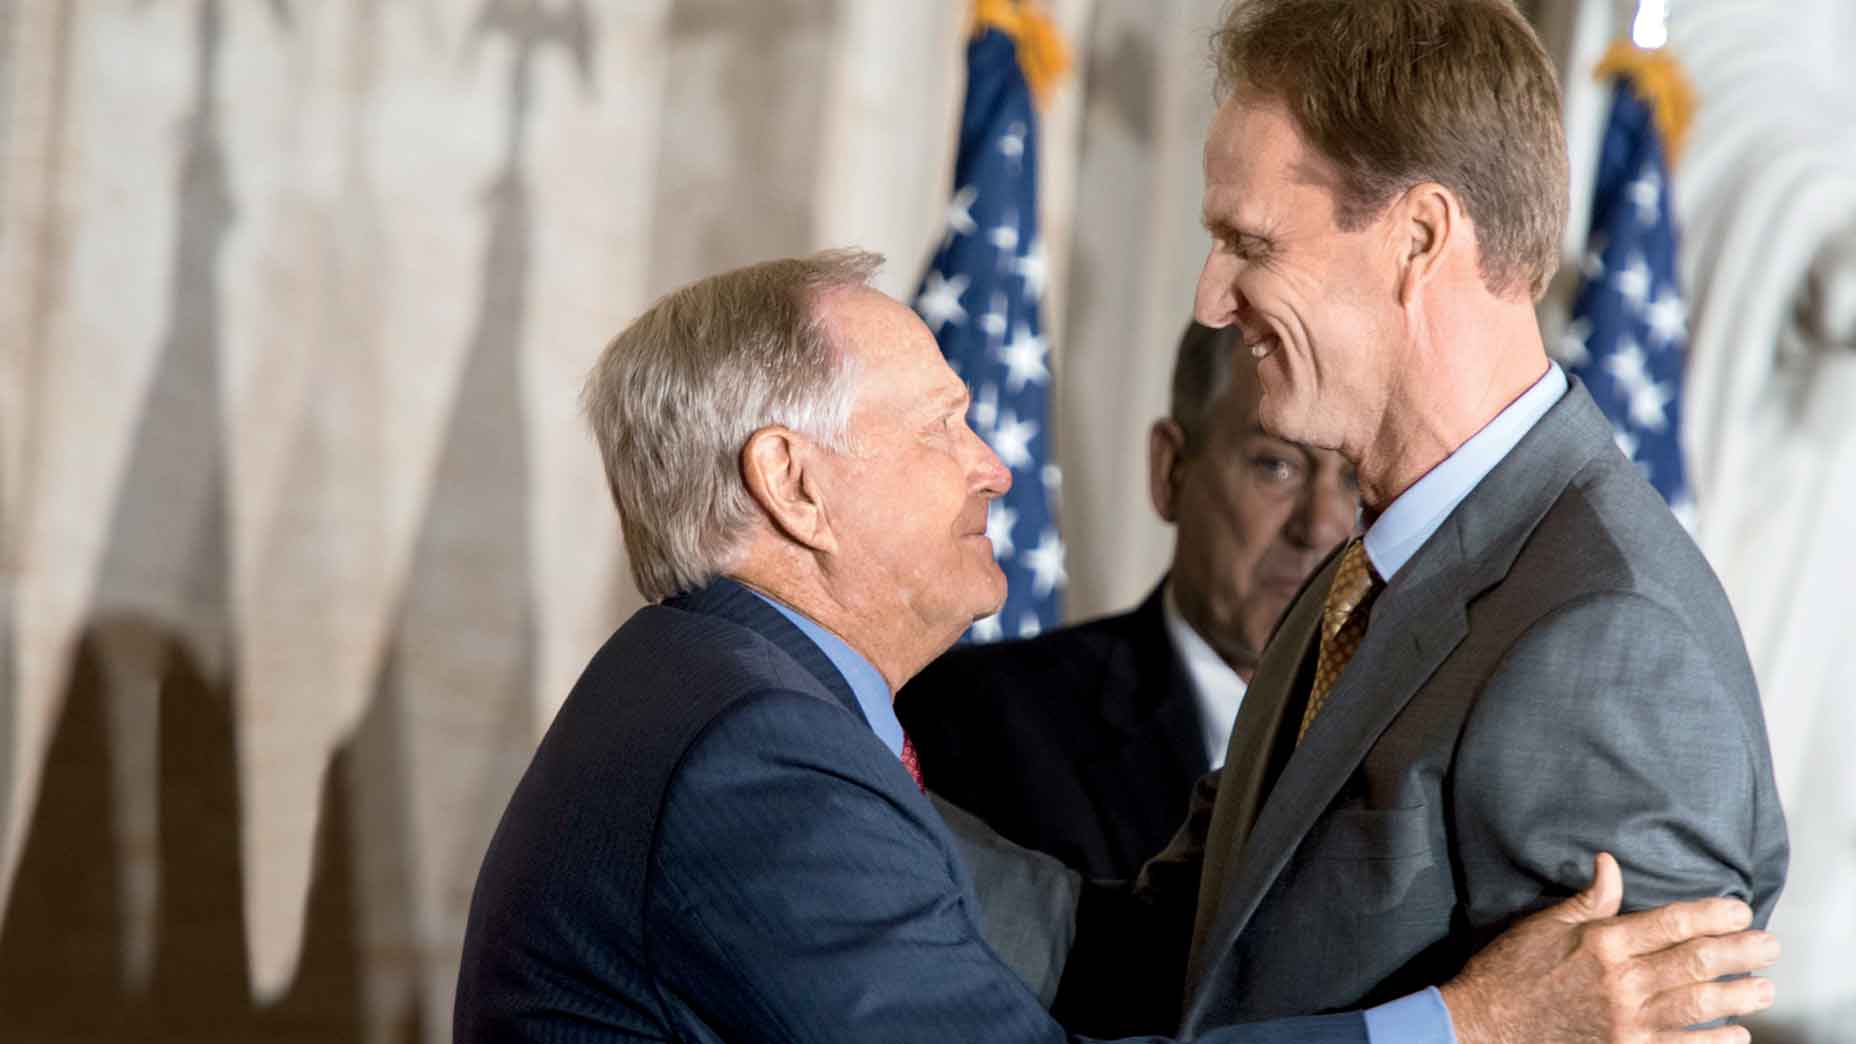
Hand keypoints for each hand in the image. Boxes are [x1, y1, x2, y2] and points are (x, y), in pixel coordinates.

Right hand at [1438, 853, 1778, 1043]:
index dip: (1712, 915)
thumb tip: (1609, 862)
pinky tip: (1736, 1034)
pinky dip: (1713, 1042)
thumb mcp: (1544, 925)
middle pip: (1694, 962)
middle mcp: (1620, 981)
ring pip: (1697, 1005)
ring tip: (1764, 988)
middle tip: (1770, 945)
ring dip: (1737, 995)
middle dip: (1739, 952)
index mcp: (1602, 943)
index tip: (1740, 910)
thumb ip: (1589, 899)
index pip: (1671, 923)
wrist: (1484, 1025)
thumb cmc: (1511, 971)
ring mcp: (1625, 1021)